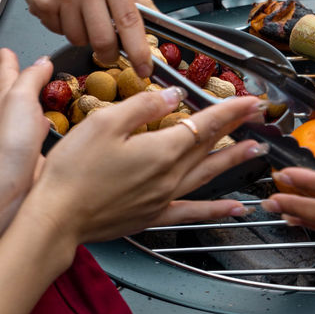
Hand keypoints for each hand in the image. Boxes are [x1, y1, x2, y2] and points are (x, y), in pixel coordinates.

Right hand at [0, 0, 155, 74]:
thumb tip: (156, 19)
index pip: (130, 19)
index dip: (139, 50)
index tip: (145, 68)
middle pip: (103, 39)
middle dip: (109, 53)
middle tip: (110, 51)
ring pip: (79, 39)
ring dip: (84, 36)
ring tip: (81, 12)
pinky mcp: (41, 3)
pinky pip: (59, 32)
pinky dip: (64, 26)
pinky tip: (63, 6)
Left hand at [0, 48, 51, 192]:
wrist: (9, 187)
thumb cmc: (6, 145)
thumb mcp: (20, 98)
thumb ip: (31, 78)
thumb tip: (42, 61)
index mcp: (7, 100)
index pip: (7, 73)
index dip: (8, 59)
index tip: (7, 50)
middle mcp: (15, 118)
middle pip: (22, 93)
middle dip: (31, 80)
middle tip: (43, 68)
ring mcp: (27, 137)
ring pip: (38, 114)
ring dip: (49, 104)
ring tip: (61, 95)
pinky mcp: (41, 155)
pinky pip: (52, 136)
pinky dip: (60, 129)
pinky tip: (69, 129)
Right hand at [29, 91, 268, 243]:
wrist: (54, 218)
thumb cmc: (73, 170)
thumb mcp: (105, 123)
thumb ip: (144, 107)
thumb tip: (175, 95)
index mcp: (161, 149)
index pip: (205, 123)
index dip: (231, 110)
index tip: (252, 100)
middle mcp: (169, 176)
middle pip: (210, 146)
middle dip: (237, 128)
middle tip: (260, 116)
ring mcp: (163, 198)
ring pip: (208, 175)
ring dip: (234, 160)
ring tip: (257, 150)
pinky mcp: (152, 216)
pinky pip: (193, 212)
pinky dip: (216, 211)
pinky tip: (234, 210)